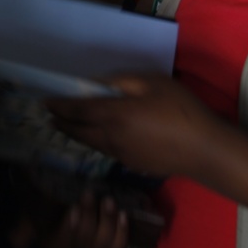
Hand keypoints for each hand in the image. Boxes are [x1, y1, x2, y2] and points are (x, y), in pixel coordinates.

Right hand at [8, 185, 130, 247]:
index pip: (63, 240)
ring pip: (103, 241)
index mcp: (54, 245)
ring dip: (107, 220)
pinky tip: (123, 215)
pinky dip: (122, 232)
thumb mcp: (31, 221)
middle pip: (85, 238)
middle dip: (88, 216)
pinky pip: (118, 247)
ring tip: (108, 201)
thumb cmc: (47, 218)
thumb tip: (15, 242)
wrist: (64, 222)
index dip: (70, 228)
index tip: (72, 209)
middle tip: (89, 193)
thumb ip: (23, 229)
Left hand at [48, 74, 212, 179]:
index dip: (59, 106)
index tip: (44, 102)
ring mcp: (121, 154)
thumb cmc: (180, 110)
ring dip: (76, 135)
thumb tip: (101, 84)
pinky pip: (106, 151)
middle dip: (62, 123)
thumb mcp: (153, 83)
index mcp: (114, 114)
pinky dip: (95, 143)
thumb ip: (123, 82)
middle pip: (79, 131)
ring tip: (68, 128)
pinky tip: (99, 140)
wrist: (202, 149)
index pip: (78, 110)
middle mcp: (111, 137)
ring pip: (91, 144)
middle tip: (50, 118)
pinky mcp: (133, 165)